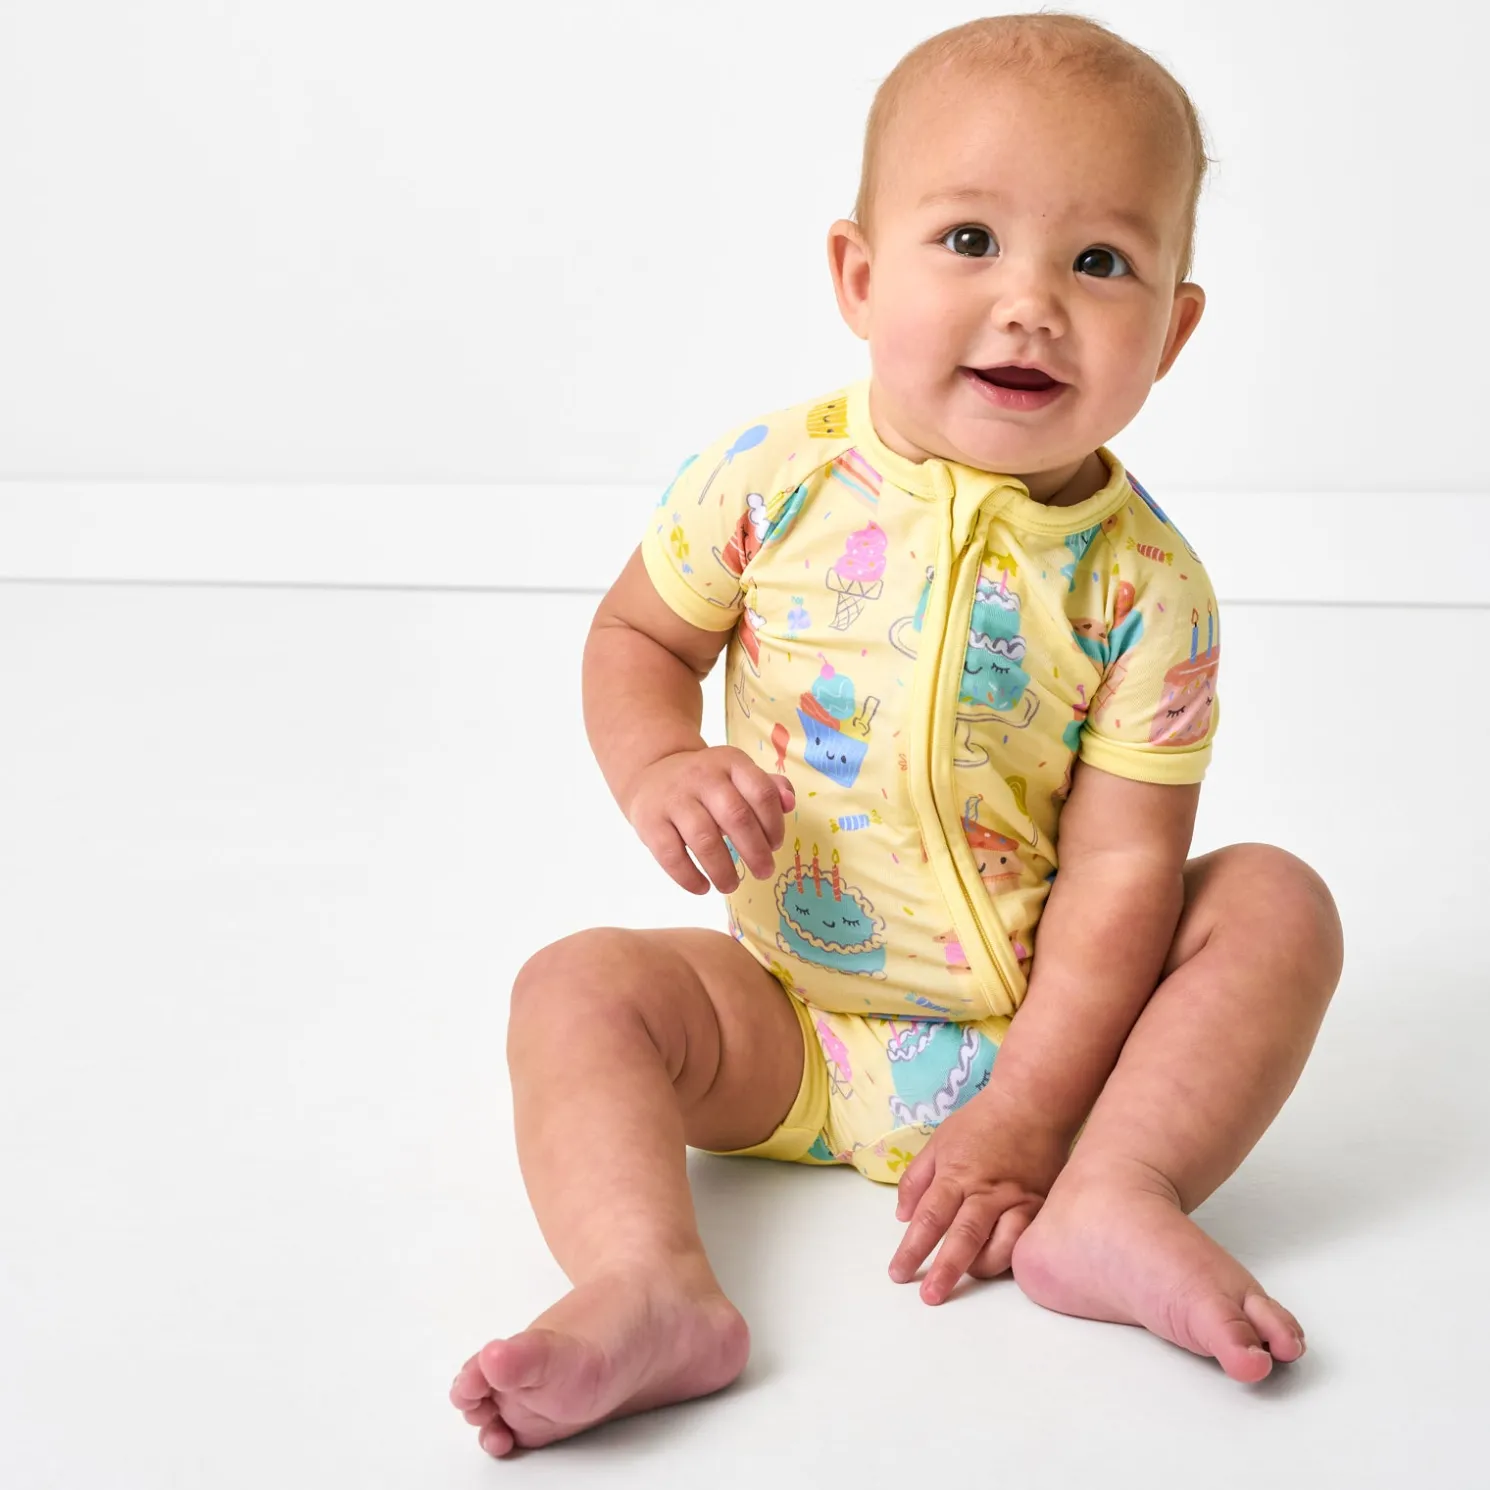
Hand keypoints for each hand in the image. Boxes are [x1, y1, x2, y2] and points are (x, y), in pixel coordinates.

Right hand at [625, 746, 794, 894]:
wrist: (652, 771)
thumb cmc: (706, 782)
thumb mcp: (737, 774)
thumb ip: (767, 787)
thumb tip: (789, 803)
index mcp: (730, 762)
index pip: (761, 792)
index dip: (773, 824)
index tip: (775, 845)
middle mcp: (702, 776)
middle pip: (736, 816)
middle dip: (755, 852)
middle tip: (764, 872)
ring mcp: (674, 798)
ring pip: (703, 839)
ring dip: (723, 870)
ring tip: (731, 885)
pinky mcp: (650, 821)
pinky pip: (670, 854)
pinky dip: (688, 877)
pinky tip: (702, 888)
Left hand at [888, 1094, 1069, 1304]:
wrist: (1031, 1105)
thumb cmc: (981, 1123)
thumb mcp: (939, 1142)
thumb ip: (917, 1179)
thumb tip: (902, 1217)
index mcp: (956, 1176)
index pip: (929, 1219)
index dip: (912, 1249)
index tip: (898, 1274)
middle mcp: (986, 1192)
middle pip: (963, 1237)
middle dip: (945, 1270)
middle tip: (929, 1296)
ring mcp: (1017, 1201)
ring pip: (1001, 1246)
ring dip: (983, 1268)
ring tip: (968, 1277)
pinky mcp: (1040, 1207)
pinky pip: (1028, 1240)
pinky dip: (1014, 1257)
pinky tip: (1003, 1266)